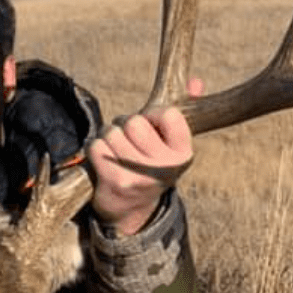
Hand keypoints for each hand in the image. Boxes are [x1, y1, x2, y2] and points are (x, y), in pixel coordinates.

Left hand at [88, 79, 201, 235]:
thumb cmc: (149, 165)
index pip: (167, 113)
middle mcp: (166, 167)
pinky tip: (104, 160)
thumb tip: (197, 82)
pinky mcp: (116, 181)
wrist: (129, 210)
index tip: (150, 125)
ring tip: (117, 151)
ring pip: (112, 132)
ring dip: (108, 137)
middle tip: (128, 141)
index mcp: (184, 154)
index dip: (152, 114)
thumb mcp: (169, 144)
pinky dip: (95, 149)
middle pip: (134, 122)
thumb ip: (180, 114)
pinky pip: (97, 146)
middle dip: (125, 125)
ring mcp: (140, 175)